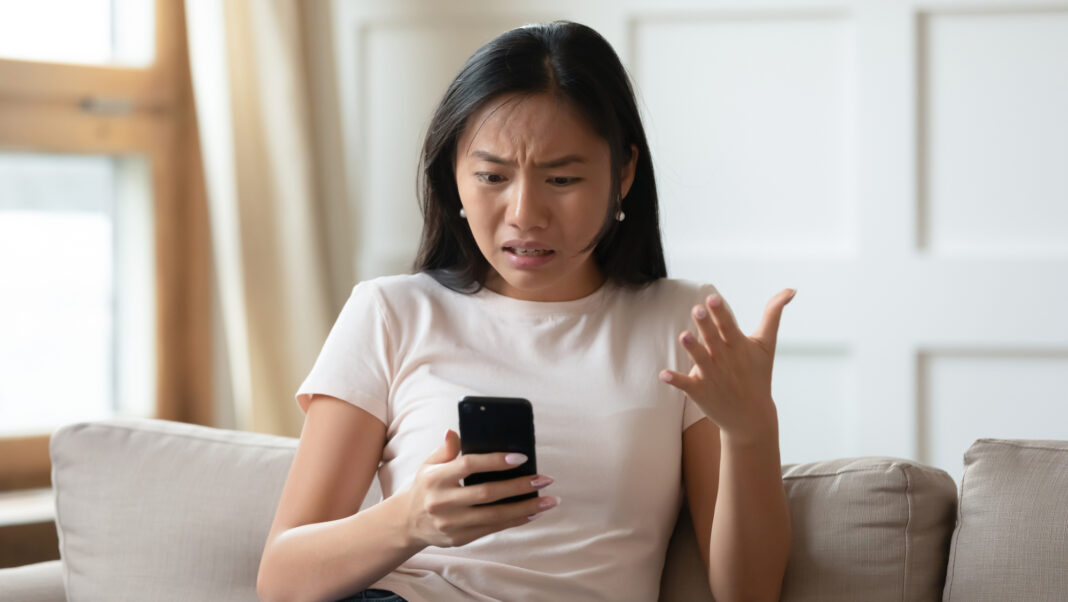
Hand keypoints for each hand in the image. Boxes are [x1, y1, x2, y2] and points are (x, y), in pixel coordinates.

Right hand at [401, 430, 557, 547]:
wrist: (407, 522)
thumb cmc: (425, 487)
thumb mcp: (429, 464)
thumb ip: (446, 449)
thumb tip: (457, 431)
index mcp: (436, 478)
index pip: (469, 466)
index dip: (496, 461)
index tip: (521, 457)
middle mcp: (442, 501)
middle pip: (487, 493)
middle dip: (519, 486)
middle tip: (544, 479)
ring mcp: (451, 523)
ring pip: (495, 516)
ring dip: (526, 508)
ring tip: (548, 500)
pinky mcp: (459, 538)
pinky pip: (493, 529)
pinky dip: (515, 521)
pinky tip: (533, 513)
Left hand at [659, 288, 795, 444]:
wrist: (751, 417)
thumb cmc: (758, 374)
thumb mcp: (766, 344)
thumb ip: (773, 313)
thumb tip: (791, 288)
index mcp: (739, 346)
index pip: (728, 325)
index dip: (720, 312)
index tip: (712, 297)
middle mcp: (725, 359)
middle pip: (713, 338)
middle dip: (706, 325)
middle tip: (697, 309)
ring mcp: (712, 376)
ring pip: (700, 359)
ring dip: (692, 349)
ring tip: (683, 336)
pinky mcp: (700, 391)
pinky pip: (686, 384)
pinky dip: (675, 380)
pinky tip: (663, 374)